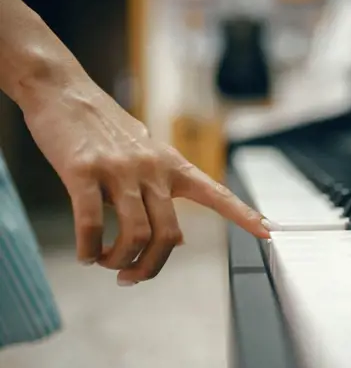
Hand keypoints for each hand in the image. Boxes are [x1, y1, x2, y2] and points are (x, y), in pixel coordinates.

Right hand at [20, 77, 269, 285]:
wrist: (64, 90)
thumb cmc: (105, 128)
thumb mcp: (146, 155)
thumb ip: (163, 192)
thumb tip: (178, 239)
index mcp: (171, 164)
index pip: (216, 193)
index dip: (243, 215)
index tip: (269, 232)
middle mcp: (151, 168)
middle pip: (169, 233)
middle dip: (152, 265)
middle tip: (131, 277)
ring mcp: (119, 169)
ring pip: (135, 233)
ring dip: (120, 260)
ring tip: (106, 263)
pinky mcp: (83, 170)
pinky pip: (91, 222)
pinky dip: (90, 248)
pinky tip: (86, 254)